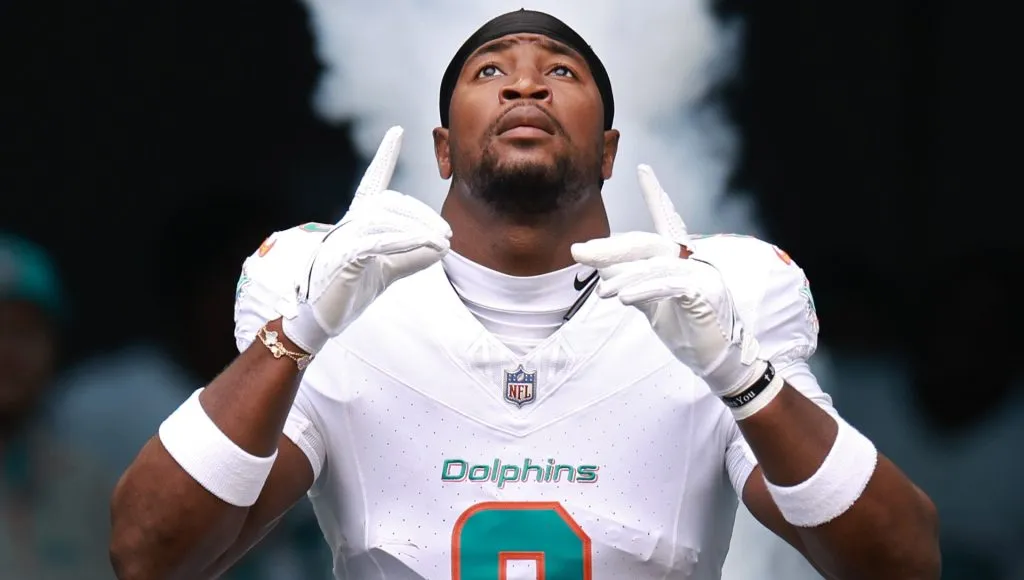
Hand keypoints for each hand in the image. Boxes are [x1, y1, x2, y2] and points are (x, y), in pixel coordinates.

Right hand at [282, 126, 451, 353]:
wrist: (320, 318)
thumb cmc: (351, 289)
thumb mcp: (389, 270)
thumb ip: (412, 256)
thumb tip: (442, 247)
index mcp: (358, 221)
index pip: (373, 181)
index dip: (384, 156)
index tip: (396, 131)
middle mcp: (349, 222)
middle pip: (390, 203)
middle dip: (421, 215)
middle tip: (447, 233)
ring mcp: (343, 237)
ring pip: (385, 220)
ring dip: (418, 231)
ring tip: (443, 244)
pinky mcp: (342, 257)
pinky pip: (376, 242)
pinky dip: (405, 243)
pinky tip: (427, 248)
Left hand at [571, 165, 763, 398]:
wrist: (716, 361)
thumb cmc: (686, 330)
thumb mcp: (649, 303)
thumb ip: (629, 281)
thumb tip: (600, 265)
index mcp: (679, 257)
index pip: (665, 219)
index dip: (654, 193)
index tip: (642, 168)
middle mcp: (691, 258)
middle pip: (645, 243)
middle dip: (610, 248)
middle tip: (579, 252)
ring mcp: (700, 273)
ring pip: (654, 265)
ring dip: (623, 278)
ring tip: (602, 293)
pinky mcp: (704, 292)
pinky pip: (669, 284)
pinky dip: (644, 289)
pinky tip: (624, 298)